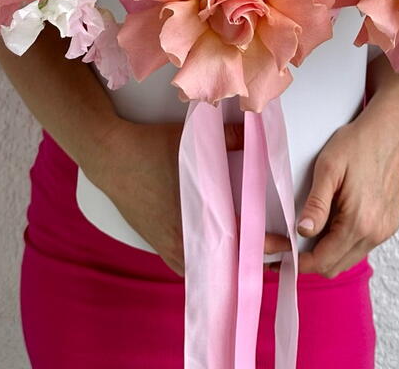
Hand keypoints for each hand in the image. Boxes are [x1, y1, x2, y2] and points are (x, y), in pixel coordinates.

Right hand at [90, 119, 290, 275]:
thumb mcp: (193, 139)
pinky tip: (219, 260)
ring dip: (230, 266)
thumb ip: (229, 136)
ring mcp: (168, 245)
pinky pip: (188, 266)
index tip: (288, 245)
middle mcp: (184, 239)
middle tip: (276, 256)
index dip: (268, 244)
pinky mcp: (157, 244)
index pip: (242, 240)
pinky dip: (207, 266)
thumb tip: (256, 129)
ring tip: (253, 258)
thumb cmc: (150, 148)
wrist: (110, 156)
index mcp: (198, 216)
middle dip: (253, 260)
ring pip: (208, 269)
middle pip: (228, 262)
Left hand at [296, 92, 398, 277]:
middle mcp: (376, 233)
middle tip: (284, 245)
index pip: (323, 261)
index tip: (277, 256)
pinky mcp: (389, 223)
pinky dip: (341, 243)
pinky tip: (330, 224)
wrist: (389, 131)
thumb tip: (302, 231)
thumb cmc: (358, 144)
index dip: (296, 263)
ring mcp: (385, 230)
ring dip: (325, 252)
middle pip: (334, 266)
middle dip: (307, 261)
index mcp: (360, 222)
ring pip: (347, 258)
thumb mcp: (328, 168)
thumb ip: (316, 203)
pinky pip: (360, 246)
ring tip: (304, 235)